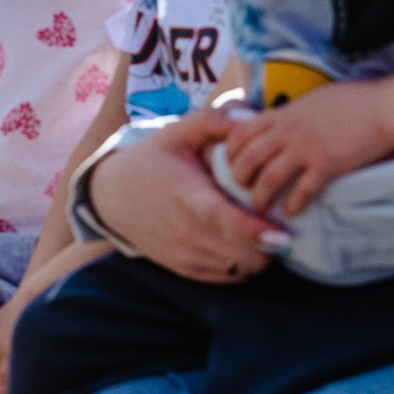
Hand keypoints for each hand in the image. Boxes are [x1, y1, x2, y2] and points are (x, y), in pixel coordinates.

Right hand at [87, 108, 281, 283]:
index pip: (222, 219)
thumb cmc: (151, 162)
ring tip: (265, 237)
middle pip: (241, 254)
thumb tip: (247, 116)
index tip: (283, 235)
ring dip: (259, 257)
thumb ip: (211, 120)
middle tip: (282, 228)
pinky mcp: (183, 267)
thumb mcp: (175, 133)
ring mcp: (183, 252)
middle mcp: (184, 229)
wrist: (110, 196)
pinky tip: (244, 247)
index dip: (255, 231)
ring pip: (238, 269)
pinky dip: (242, 267)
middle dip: (270, 246)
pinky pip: (225, 278)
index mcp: (185, 194)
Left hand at [219, 85, 389, 217]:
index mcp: (282, 114)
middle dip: (239, 177)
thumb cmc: (353, 100)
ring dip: (261, 196)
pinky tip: (292, 212)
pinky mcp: (326, 165)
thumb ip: (291, 113)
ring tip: (260, 207)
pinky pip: (302, 191)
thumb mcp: (311, 100)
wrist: (384, 108)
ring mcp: (306, 149)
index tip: (231, 162)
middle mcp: (288, 132)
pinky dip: (293, 204)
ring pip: (269, 178)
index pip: (241, 132)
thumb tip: (279, 122)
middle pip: (248, 158)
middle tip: (242, 188)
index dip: (230, 151)